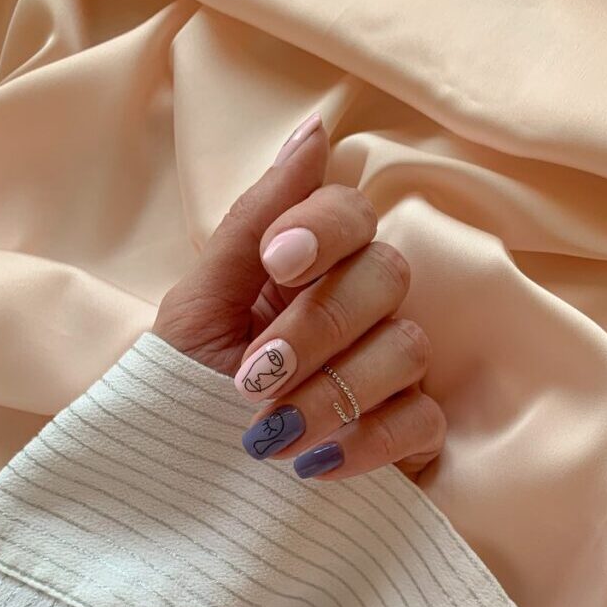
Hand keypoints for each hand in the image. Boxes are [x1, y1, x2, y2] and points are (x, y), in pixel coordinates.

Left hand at [153, 113, 445, 479]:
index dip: (324, 228)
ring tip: (268, 437)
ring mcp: (390, 370)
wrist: (184, 475)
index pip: (353, 213)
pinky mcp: (409, 431)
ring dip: (332, 393)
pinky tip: (314, 465)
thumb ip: (254, 224)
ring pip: (407, 348)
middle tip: (254, 377)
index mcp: (310, 269)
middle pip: (388, 276)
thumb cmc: (187, 384)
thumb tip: (315, 132)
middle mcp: (361, 310)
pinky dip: (369, 442)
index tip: (276, 262)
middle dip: (319, 327)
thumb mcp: (200, 305)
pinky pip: (422, 421)